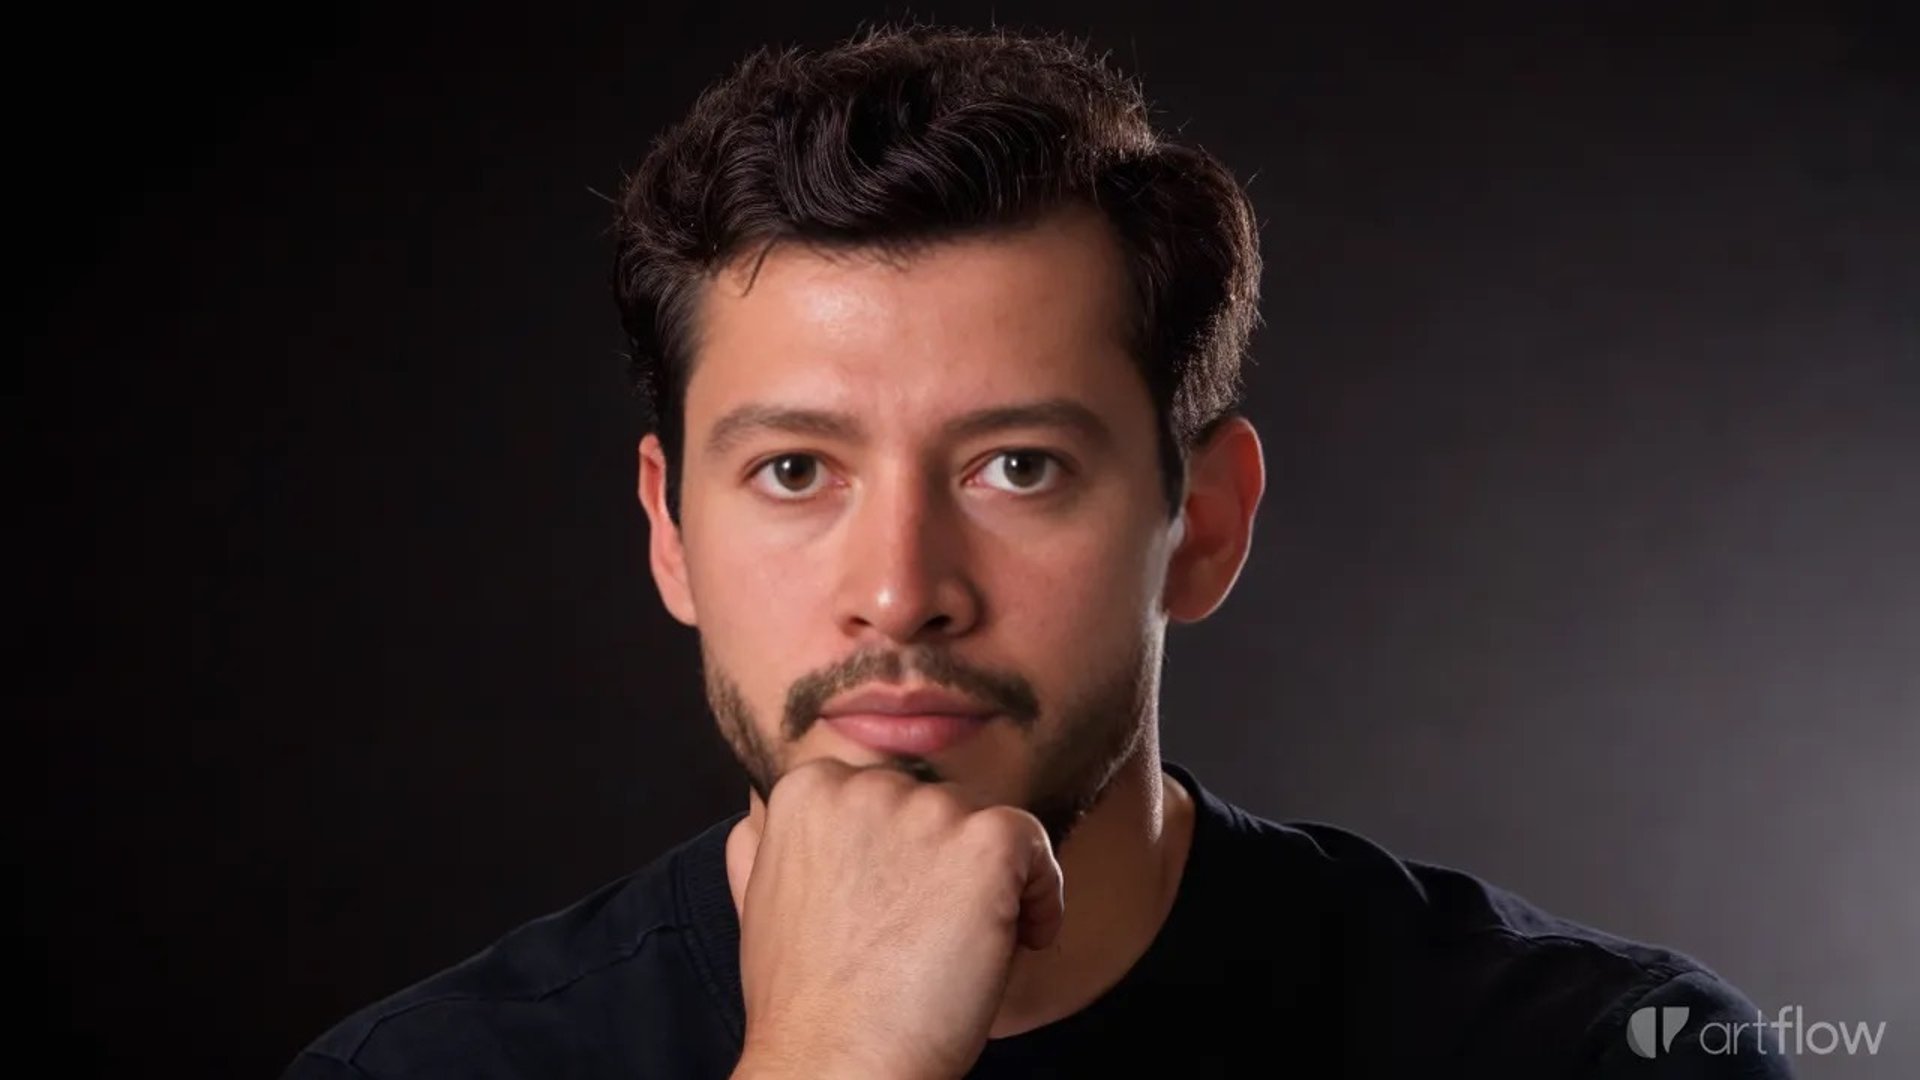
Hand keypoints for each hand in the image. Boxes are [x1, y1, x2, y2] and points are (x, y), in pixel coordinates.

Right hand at [725, 758, 1064, 1079]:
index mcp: (808, 789)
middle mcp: (866, 786)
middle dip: (943, 864)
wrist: (836, 1067)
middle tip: (926, 938)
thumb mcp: (759, 900)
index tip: (893, 909)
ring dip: (989, 884)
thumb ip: (767, 843)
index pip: (883, 792)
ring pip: (984, 824)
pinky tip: (1019, 941)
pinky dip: (1040, 893)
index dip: (898, 854)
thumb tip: (760, 817)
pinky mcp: (984, 844)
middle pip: (936, 804)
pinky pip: (1035, 842)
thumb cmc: (802, 1002)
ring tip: (962, 950)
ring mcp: (927, 812)